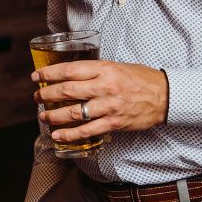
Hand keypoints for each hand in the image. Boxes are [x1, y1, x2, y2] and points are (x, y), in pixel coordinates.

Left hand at [33, 59, 168, 146]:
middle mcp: (104, 86)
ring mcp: (108, 106)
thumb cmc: (141, 79)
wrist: (165, 96)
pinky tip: (57, 135)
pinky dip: (69, 134)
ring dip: (53, 115)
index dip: (49, 73)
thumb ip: (95, 70)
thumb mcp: (116, 66)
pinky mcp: (113, 122)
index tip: (36, 76)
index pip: (69, 70)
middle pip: (66, 91)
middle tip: (36, 96)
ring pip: (73, 112)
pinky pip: (86, 130)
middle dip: (46, 94)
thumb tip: (71, 74)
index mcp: (103, 69)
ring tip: (43, 115)